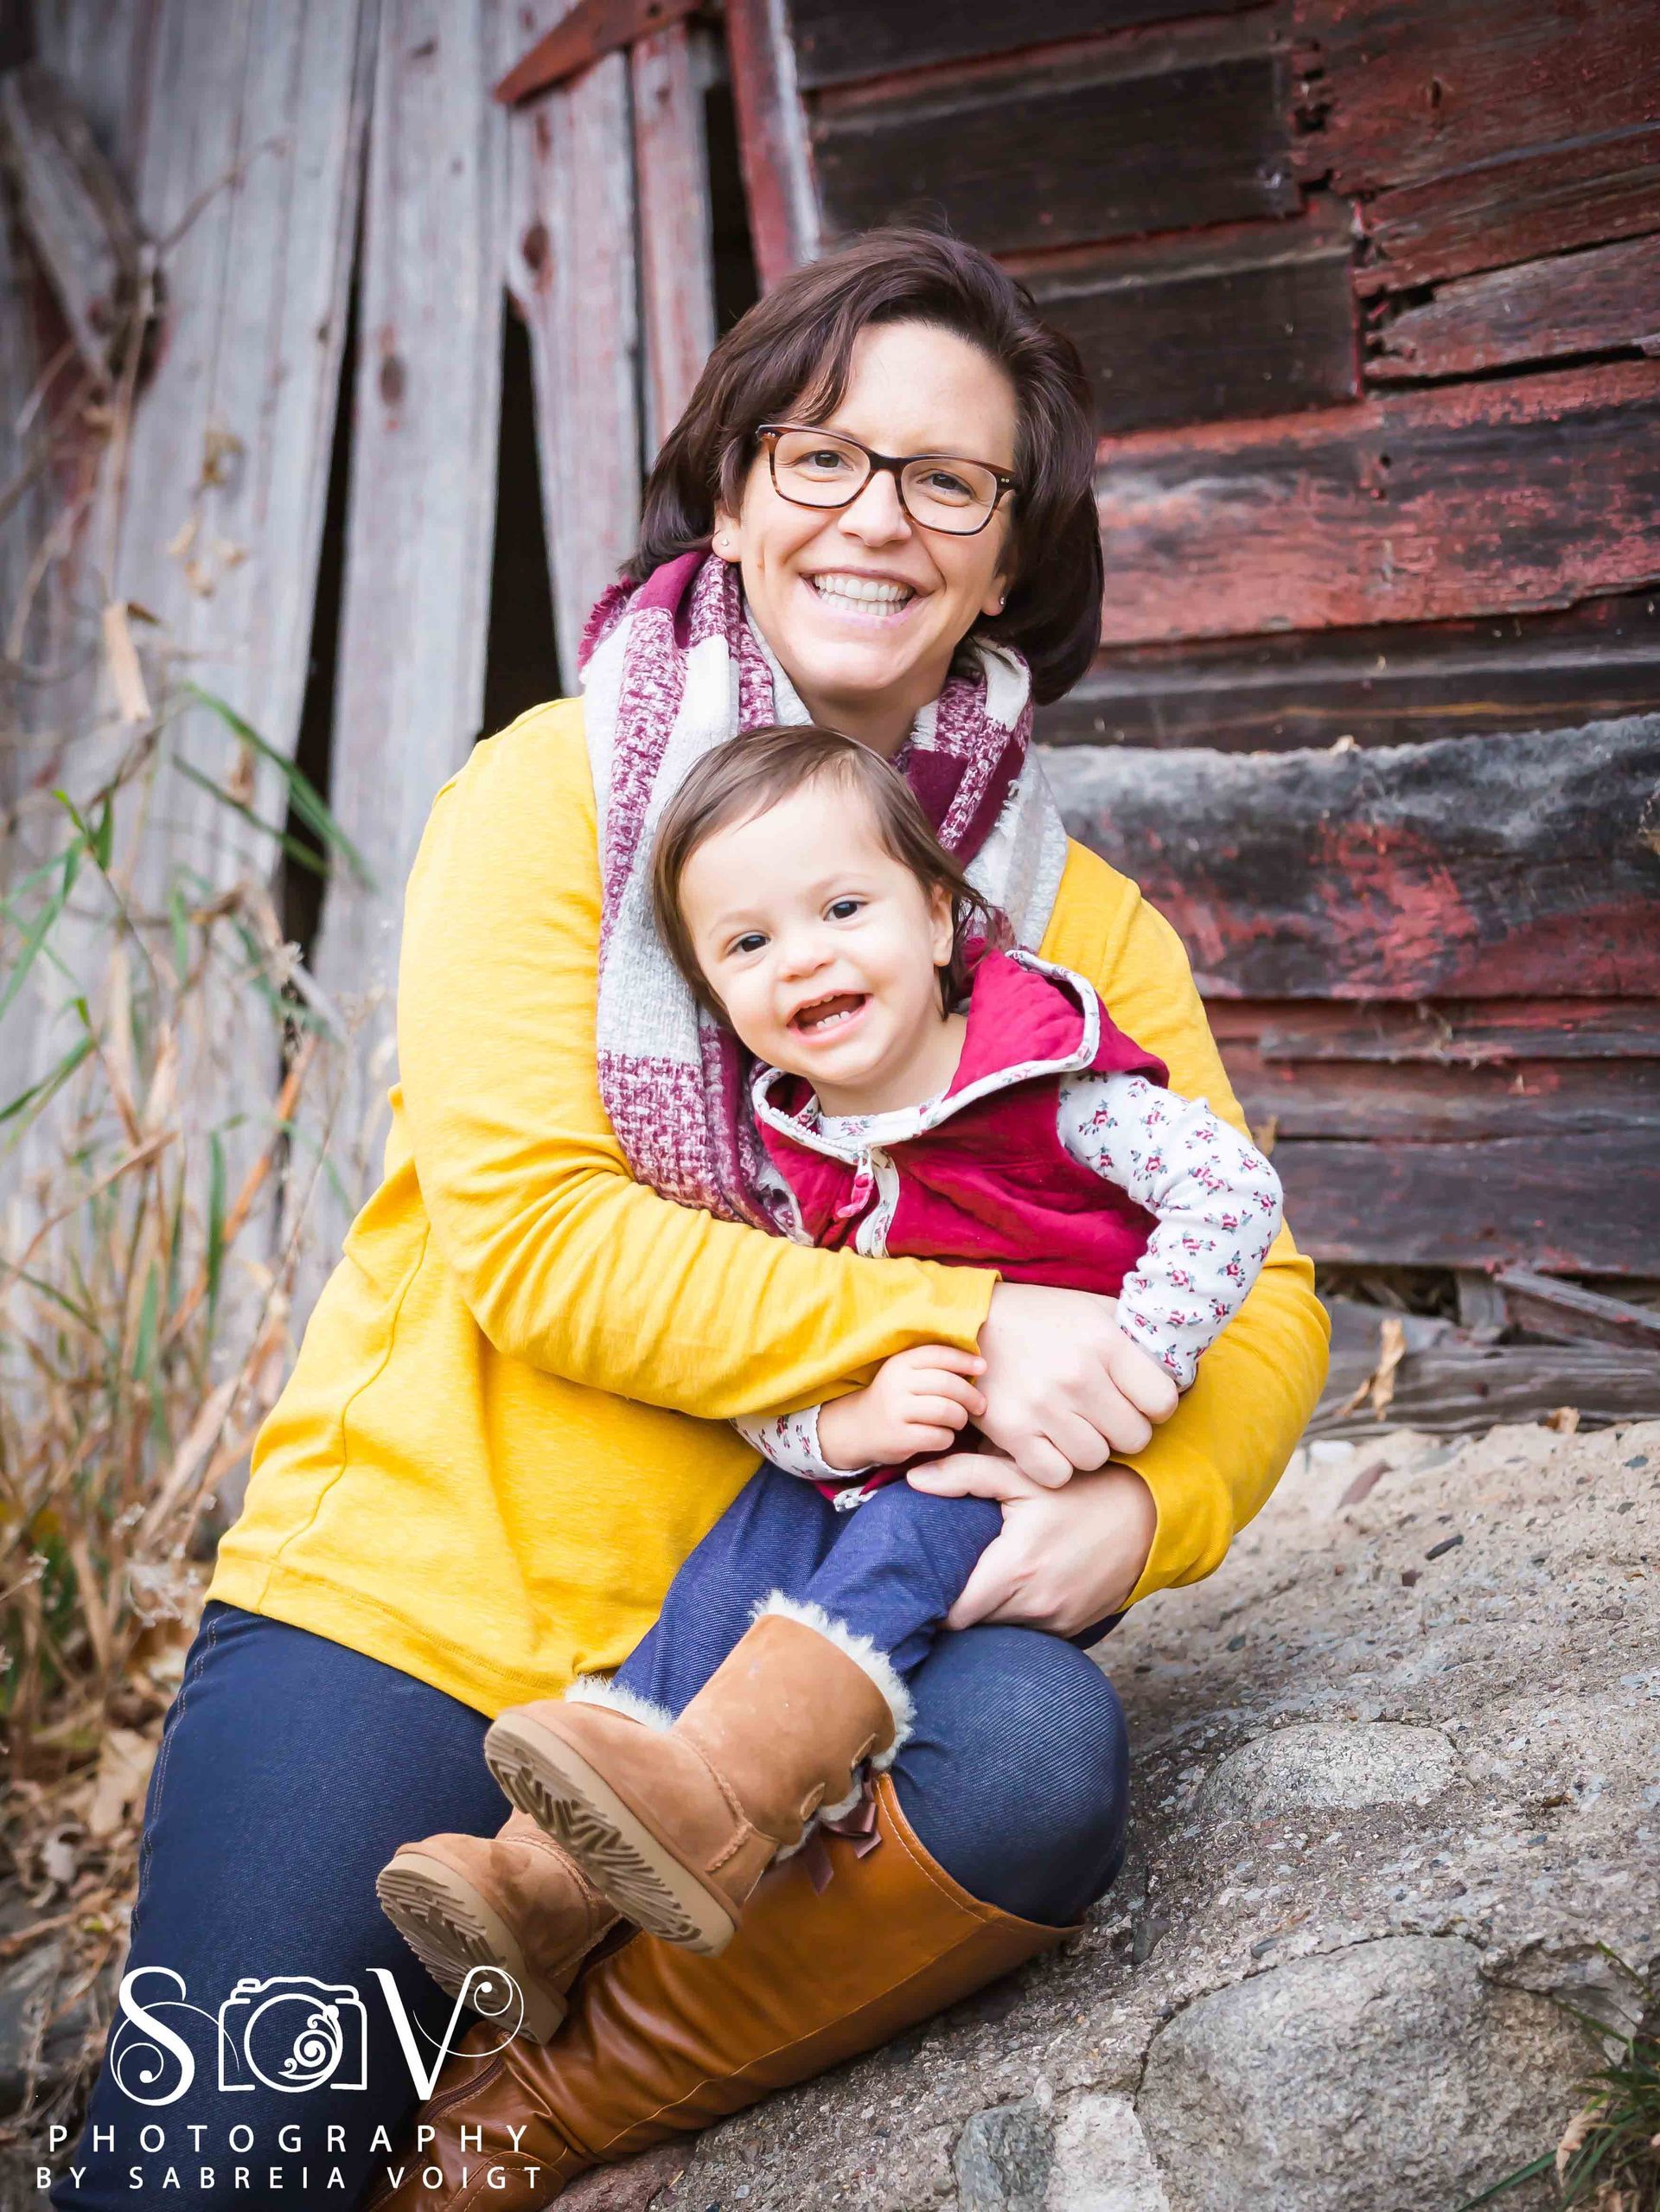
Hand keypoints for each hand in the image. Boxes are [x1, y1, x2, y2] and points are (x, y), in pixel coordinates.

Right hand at [816, 1343, 986, 1471]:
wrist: (857, 1428)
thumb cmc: (895, 1399)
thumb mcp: (905, 1375)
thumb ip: (933, 1368)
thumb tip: (980, 1364)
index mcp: (900, 1363)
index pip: (938, 1354)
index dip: (964, 1360)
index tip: (983, 1367)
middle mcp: (896, 1384)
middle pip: (947, 1384)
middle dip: (971, 1395)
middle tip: (980, 1405)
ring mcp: (896, 1412)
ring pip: (947, 1411)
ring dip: (960, 1418)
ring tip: (960, 1421)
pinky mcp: (899, 1438)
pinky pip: (939, 1436)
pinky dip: (948, 1437)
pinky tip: (942, 1436)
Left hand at [908, 1454, 1157, 1635]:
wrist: (1150, 1517)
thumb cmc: (1083, 1491)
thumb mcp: (1022, 1475)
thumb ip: (964, 1474)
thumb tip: (914, 1478)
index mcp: (1015, 1572)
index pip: (953, 1616)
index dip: (933, 1601)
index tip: (926, 1580)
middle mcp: (1036, 1607)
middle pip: (974, 1625)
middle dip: (958, 1604)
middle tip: (948, 1574)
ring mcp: (1058, 1623)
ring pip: (1001, 1630)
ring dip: (989, 1611)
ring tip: (982, 1577)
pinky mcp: (1074, 1629)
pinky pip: (1031, 1631)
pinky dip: (1019, 1615)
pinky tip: (1019, 1586)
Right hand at [975, 1283, 1168, 1485]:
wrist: (970, 1320)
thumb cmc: (1042, 1316)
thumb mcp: (1093, 1309)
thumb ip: (1135, 1337)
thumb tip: (1180, 1368)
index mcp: (1104, 1342)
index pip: (1163, 1402)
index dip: (1155, 1405)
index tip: (1139, 1399)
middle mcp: (1078, 1377)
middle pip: (1133, 1438)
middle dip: (1123, 1430)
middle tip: (1105, 1414)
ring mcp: (1043, 1407)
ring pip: (1095, 1459)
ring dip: (1089, 1448)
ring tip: (1074, 1424)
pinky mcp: (1012, 1431)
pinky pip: (1056, 1474)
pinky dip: (1055, 1465)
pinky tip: (1049, 1441)